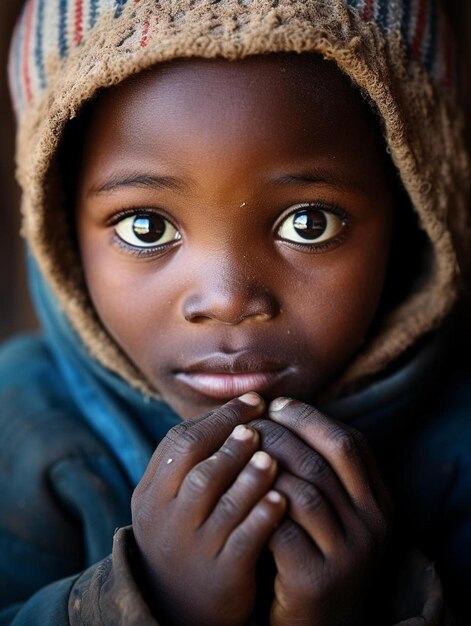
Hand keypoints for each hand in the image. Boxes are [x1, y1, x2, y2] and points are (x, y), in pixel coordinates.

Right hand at [131, 393, 285, 625]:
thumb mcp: (168, 500)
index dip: (218, 418)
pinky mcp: (222, 574)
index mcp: (152, 493)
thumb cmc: (182, 534)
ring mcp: (194, 546)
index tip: (251, 402)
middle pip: (199, 469)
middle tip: (259, 424)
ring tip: (271, 456)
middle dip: (231, 442)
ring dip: (250, 475)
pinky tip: (281, 498)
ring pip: (222, 502)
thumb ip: (189, 461)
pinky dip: (263, 516)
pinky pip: (244, 540)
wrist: (174, 605)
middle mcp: (167, 518)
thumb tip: (230, 411)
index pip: (180, 442)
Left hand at [251, 398, 392, 625]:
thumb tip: (281, 413)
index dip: (310, 418)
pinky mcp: (317, 581)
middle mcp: (373, 525)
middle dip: (284, 432)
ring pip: (305, 489)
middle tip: (250, 422)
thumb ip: (321, 472)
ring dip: (265, 464)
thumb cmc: (317, 556)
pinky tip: (238, 492)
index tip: (275, 405)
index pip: (349, 443)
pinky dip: (259, 504)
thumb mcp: (334, 514)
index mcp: (379, 503)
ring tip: (237, 450)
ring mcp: (349, 554)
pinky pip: (284, 528)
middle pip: (328, 458)